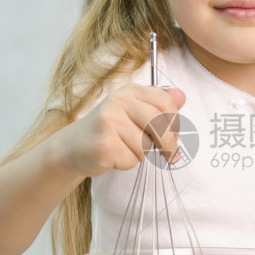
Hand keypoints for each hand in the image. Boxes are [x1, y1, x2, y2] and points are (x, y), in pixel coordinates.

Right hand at [55, 84, 185, 177]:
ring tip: (124, 148)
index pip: (165, 102)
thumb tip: (181, 96)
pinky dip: (127, 163)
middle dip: (168, 144)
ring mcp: (110, 122)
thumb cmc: (109, 129)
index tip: (174, 136)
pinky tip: (114, 156)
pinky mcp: (104, 144)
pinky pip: (132, 159)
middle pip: (159, 124)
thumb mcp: (134, 110)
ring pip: (146, 145)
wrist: (73, 146)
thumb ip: (158, 103)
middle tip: (169, 155)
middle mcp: (118, 102)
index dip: (175, 122)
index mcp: (129, 91)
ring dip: (141, 154)